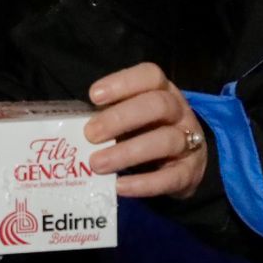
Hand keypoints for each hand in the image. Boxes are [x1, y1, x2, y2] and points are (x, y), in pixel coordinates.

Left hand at [84, 63, 207, 199]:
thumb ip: (109, 117)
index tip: (94, 96)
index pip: (150, 75)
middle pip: (158, 105)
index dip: (122, 83)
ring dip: (127, 152)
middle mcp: (180, 112)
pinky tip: (119, 187)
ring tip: (97, 164)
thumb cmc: (147, 134)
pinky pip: (170, 178)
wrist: (184, 166)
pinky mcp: (189, 173)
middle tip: (90, 134)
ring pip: (165, 141)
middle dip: (121, 118)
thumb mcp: (132, 118)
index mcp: (163, 91)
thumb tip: (72, 128)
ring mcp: (189, 142)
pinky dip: (143, 183)